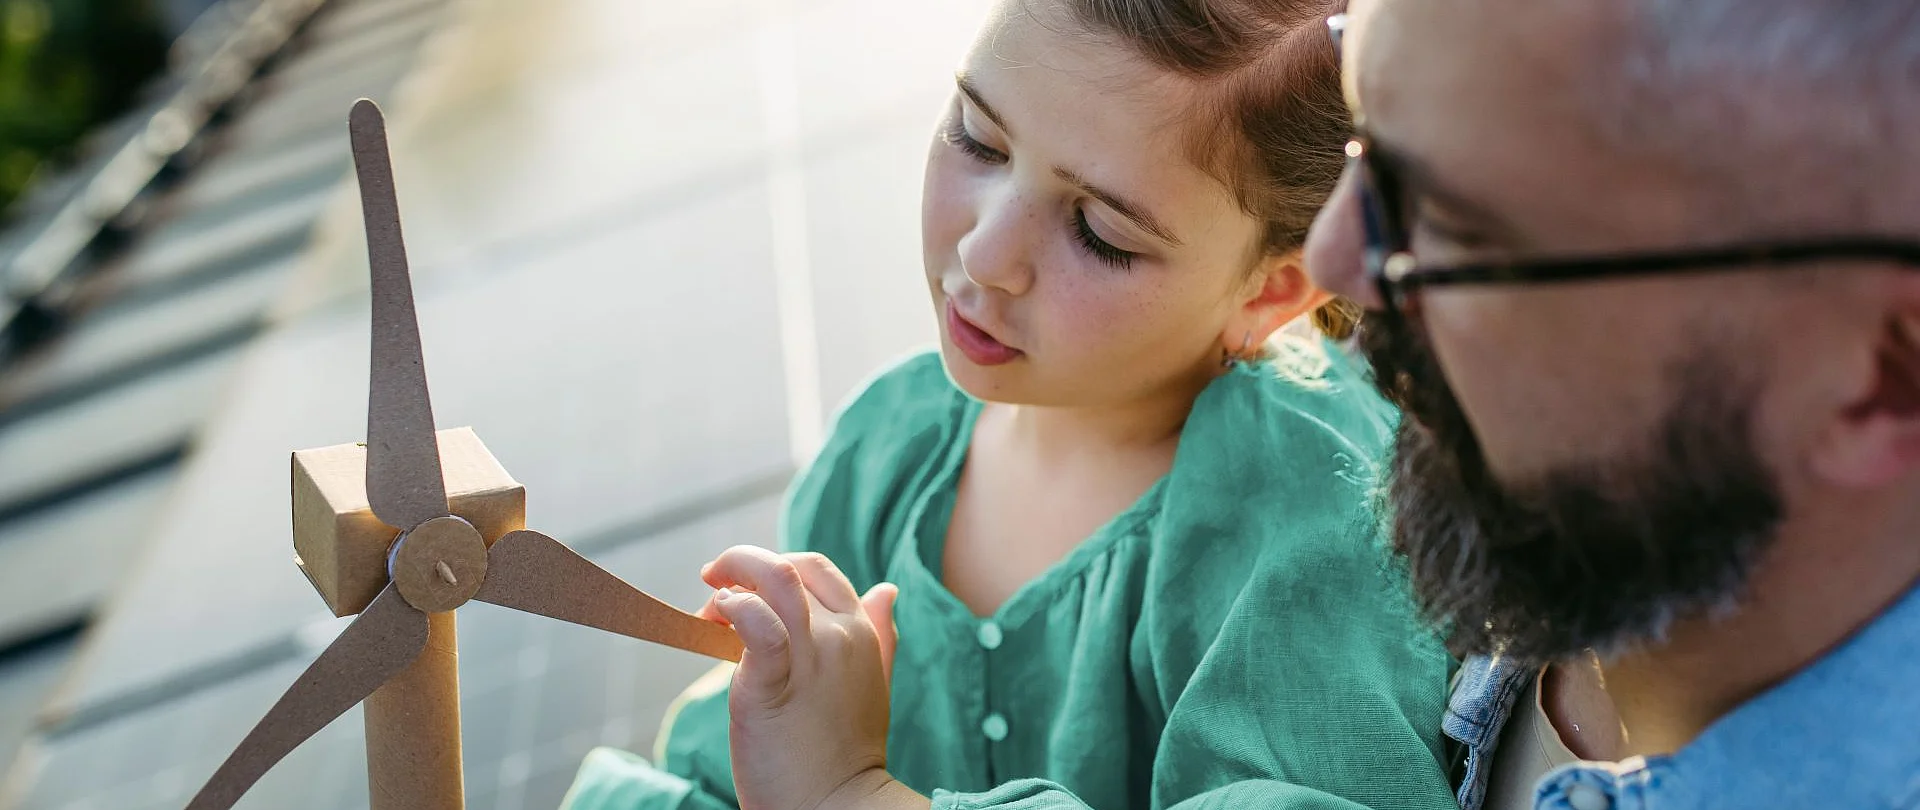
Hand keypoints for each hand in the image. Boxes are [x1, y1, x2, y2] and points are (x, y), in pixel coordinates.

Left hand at [697, 547, 921, 809]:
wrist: (835, 805)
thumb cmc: (844, 753)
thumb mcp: (873, 684)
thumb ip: (879, 636)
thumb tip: (886, 590)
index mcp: (861, 632)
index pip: (816, 569)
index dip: (775, 568)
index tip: (746, 591)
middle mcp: (840, 635)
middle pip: (790, 567)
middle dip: (745, 568)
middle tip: (715, 594)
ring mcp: (810, 656)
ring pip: (776, 578)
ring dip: (733, 575)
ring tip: (711, 606)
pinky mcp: (773, 681)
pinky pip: (756, 622)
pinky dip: (732, 607)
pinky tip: (717, 619)